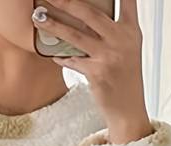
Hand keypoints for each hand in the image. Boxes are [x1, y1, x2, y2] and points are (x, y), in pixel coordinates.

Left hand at [33, 0, 153, 143]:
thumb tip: (87, 18)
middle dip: (69, 2)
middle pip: (91, 13)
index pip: (128, 1)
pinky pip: (72, 61)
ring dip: (54, 26)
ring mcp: (108, 56)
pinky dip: (61, 57)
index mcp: (131, 31)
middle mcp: (121, 39)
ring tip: (39, 18)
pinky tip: (52, 54)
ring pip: (75, 36)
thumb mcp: (128, 50)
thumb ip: (114, 32)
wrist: (128, 109)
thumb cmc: (126, 79)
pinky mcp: (96, 73)